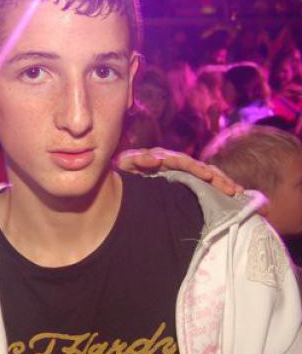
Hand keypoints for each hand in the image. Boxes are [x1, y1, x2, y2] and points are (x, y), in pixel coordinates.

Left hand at [116, 147, 242, 195]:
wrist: (117, 182)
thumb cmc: (122, 171)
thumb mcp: (125, 164)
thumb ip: (136, 160)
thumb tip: (157, 160)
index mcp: (161, 158)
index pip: (182, 161)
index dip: (195, 168)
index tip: (208, 176)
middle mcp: (174, 163)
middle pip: (199, 168)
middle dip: (216, 177)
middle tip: (231, 188)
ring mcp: (179, 172)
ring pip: (204, 174)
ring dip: (220, 182)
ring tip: (235, 191)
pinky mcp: (183, 182)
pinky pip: (203, 184)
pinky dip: (216, 187)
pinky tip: (231, 194)